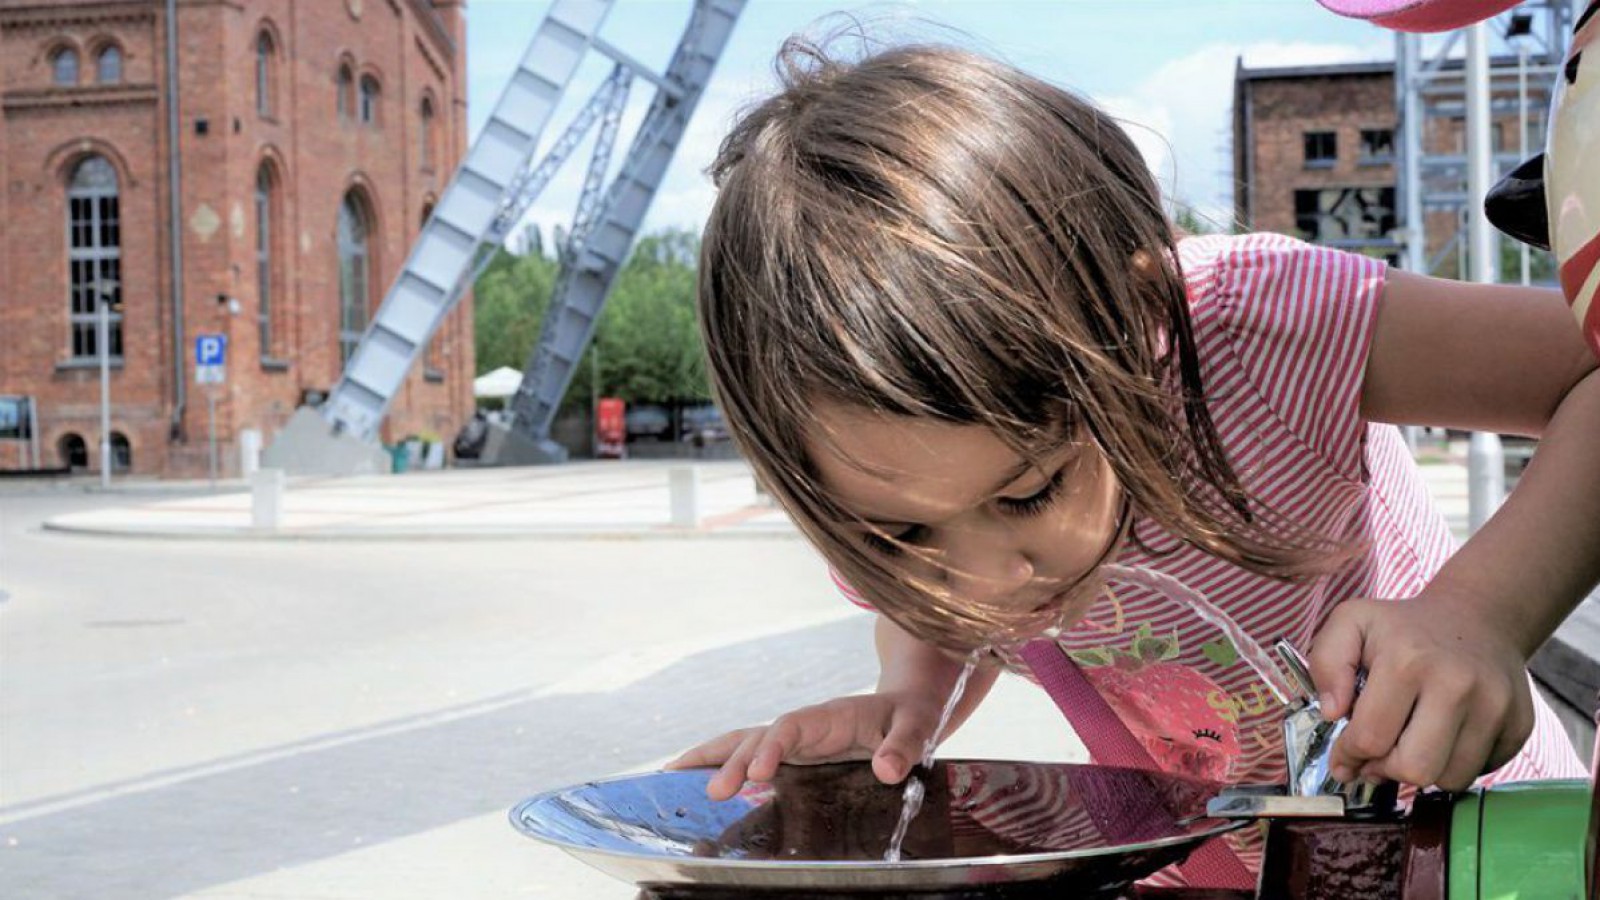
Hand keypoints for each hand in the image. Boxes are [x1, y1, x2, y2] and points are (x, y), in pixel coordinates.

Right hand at [664, 691, 945, 800]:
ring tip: (672, 778)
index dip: (771, 747)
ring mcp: (794, 740)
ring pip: (744, 743)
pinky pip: (751, 756)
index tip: (758, 774)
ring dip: (711, 758)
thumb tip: (887, 770)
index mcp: (829, 715)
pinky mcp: (793, 755)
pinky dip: (720, 764)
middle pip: (758, 737)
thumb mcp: (918, 726)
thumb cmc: (913, 714)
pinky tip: (692, 780)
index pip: (790, 727)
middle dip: (733, 761)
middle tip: (713, 792)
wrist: (910, 705)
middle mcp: (804, 726)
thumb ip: (904, 746)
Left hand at [1307, 595, 1533, 790]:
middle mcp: (1458, 685)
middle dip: (1387, 770)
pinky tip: (1442, 738)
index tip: (1345, 755)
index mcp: (1408, 661)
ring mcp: (1495, 707)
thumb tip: (1333, 713)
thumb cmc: (1404, 627)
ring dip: (1422, 771)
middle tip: (1377, 756)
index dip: (1349, 756)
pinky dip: (1455, 765)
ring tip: (1408, 744)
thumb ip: (1325, 663)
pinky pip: (1480, 772)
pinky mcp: (1519, 725)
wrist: (1478, 616)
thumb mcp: (1350, 623)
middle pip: (1415, 769)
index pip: (1371, 739)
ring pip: (1450, 780)